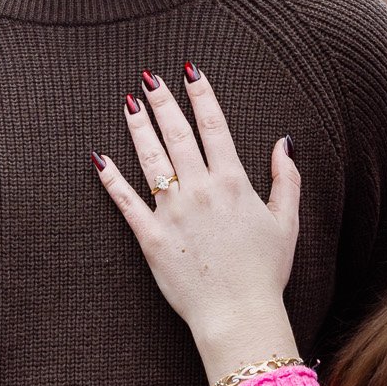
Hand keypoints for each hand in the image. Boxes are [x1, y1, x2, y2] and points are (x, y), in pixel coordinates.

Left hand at [94, 66, 300, 382]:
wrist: (238, 313)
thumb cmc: (265, 271)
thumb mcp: (286, 222)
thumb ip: (286, 180)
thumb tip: (284, 144)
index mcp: (233, 182)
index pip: (214, 126)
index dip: (201, 95)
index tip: (190, 72)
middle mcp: (200, 190)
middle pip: (177, 135)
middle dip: (162, 102)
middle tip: (149, 77)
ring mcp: (173, 212)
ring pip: (150, 160)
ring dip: (138, 129)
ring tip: (128, 104)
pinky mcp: (151, 237)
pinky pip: (127, 202)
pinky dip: (111, 179)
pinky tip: (99, 159)